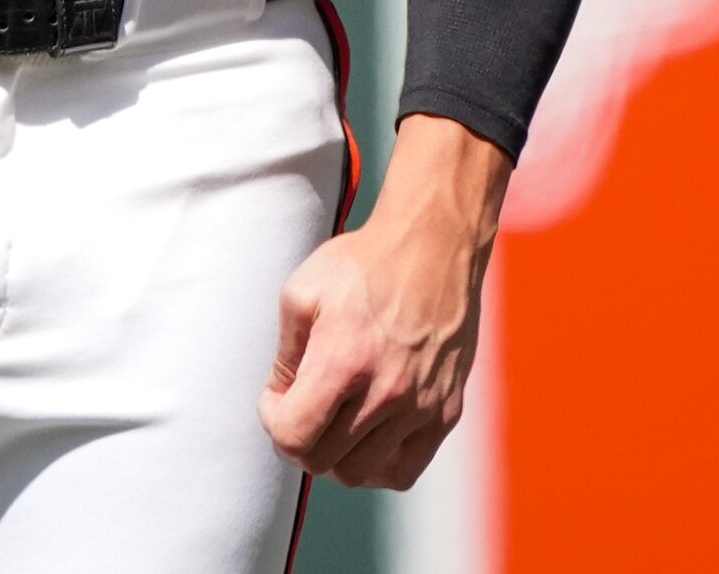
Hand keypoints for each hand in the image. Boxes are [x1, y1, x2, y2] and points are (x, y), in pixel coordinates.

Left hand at [260, 117, 511, 490]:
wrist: (434, 245)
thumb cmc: (364, 264)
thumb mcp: (303, 292)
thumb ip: (285, 354)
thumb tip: (281, 399)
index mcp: (344, 362)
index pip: (293, 436)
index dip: (273, 421)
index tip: (276, 397)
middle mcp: (386, 393)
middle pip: (322, 461)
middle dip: (298, 439)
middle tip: (300, 407)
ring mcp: (421, 407)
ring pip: (360, 473)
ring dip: (335, 455)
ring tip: (332, 419)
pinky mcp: (446, 412)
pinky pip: (403, 472)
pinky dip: (378, 465)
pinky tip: (366, 434)